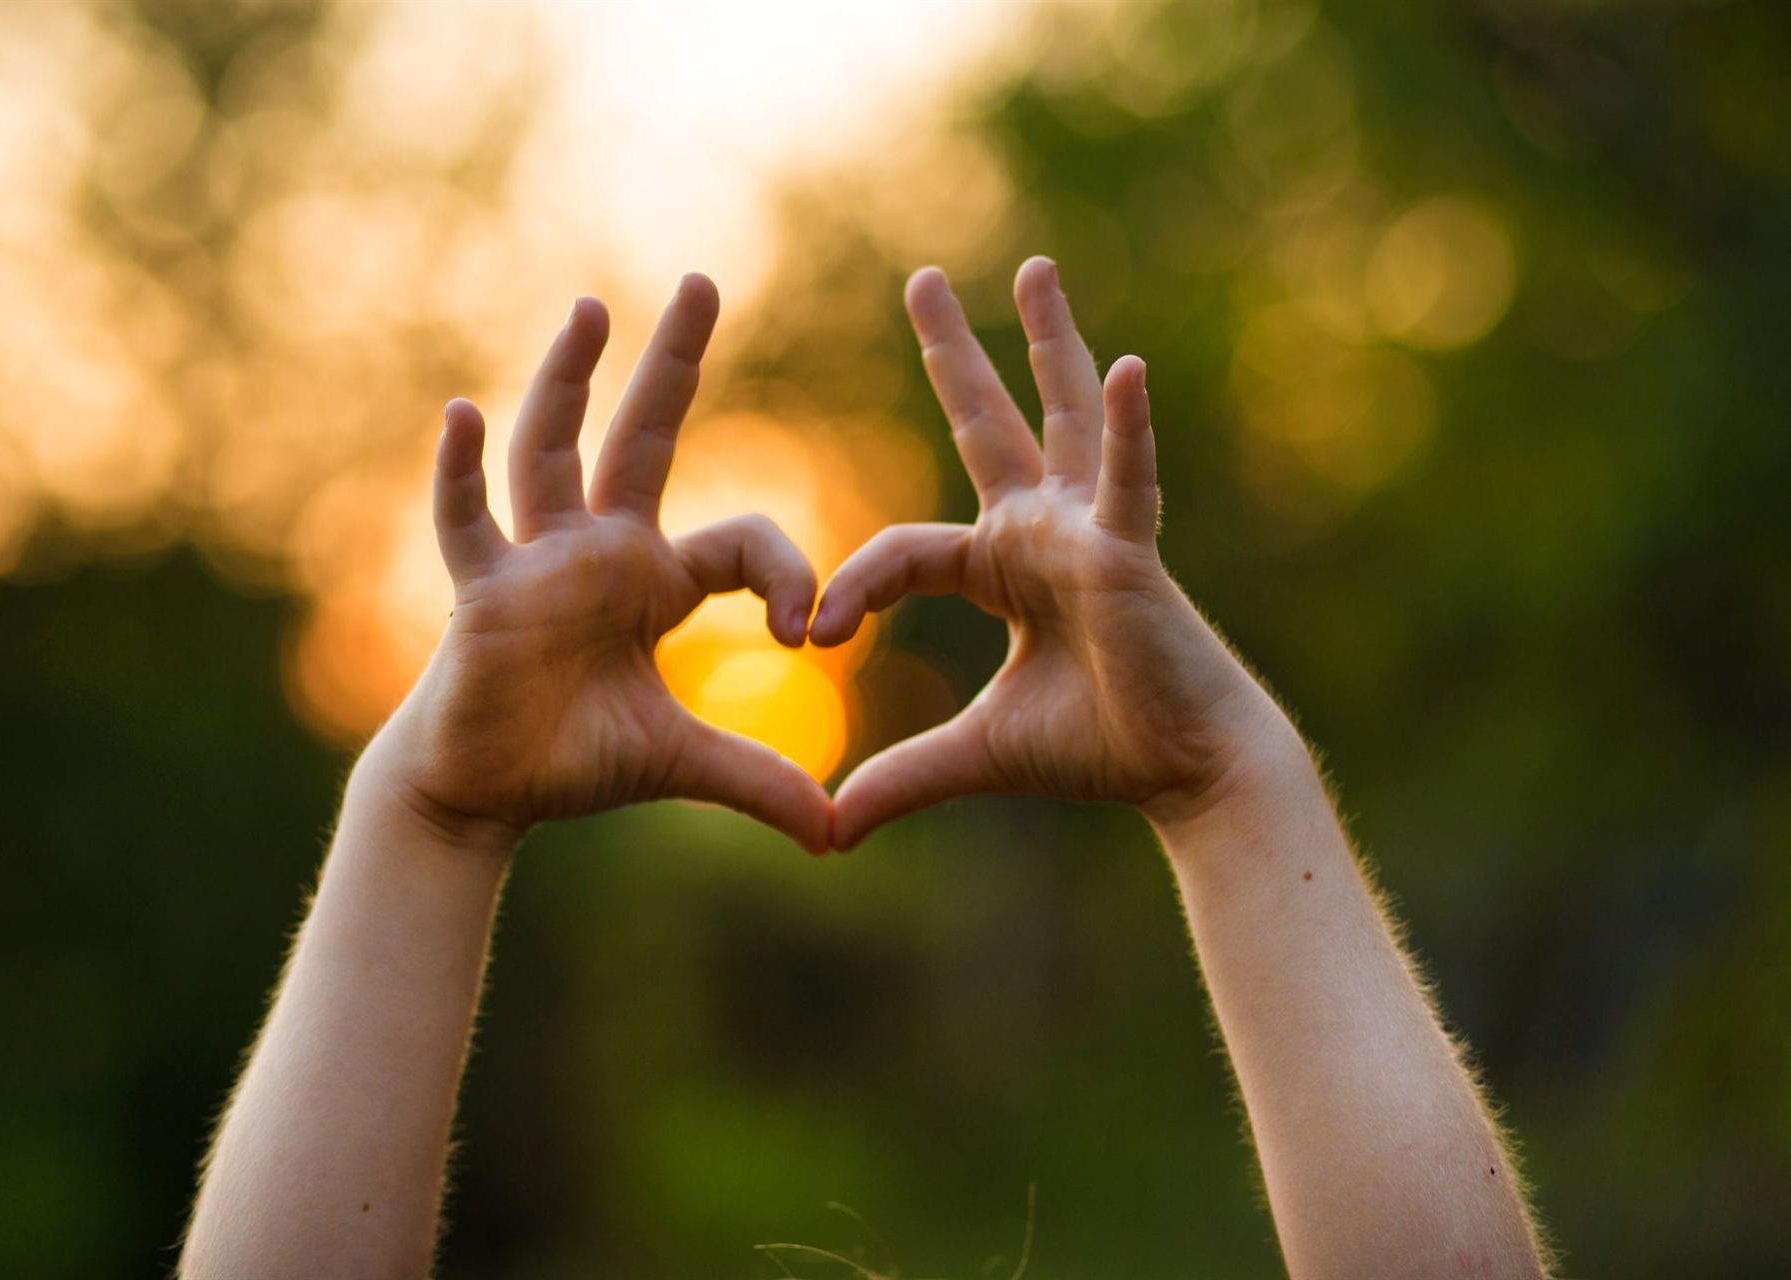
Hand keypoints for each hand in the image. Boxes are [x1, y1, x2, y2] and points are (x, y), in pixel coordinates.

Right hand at [363, 274, 831, 852]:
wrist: (484, 793)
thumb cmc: (574, 761)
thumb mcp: (681, 762)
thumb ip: (757, 781)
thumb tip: (839, 834)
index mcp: (655, 579)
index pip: (740, 538)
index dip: (785, 572)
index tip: (805, 632)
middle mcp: (599, 550)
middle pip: (643, 436)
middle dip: (675, 362)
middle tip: (706, 281)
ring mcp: (535, 561)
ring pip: (552, 453)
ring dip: (569, 382)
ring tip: (594, 308)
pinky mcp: (481, 592)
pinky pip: (467, 522)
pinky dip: (460, 472)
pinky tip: (459, 414)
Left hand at [811, 258, 1299, 848]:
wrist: (1183, 773)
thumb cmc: (1095, 749)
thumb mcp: (975, 755)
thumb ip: (904, 776)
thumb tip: (828, 831)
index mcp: (1004, 567)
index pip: (906, 551)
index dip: (855, 588)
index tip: (817, 637)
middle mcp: (1044, 530)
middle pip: (987, 423)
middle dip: (954, 354)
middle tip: (920, 278)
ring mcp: (1092, 529)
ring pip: (1062, 417)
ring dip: (1047, 341)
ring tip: (1030, 269)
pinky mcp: (1132, 549)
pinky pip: (1127, 479)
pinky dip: (1129, 427)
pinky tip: (1127, 364)